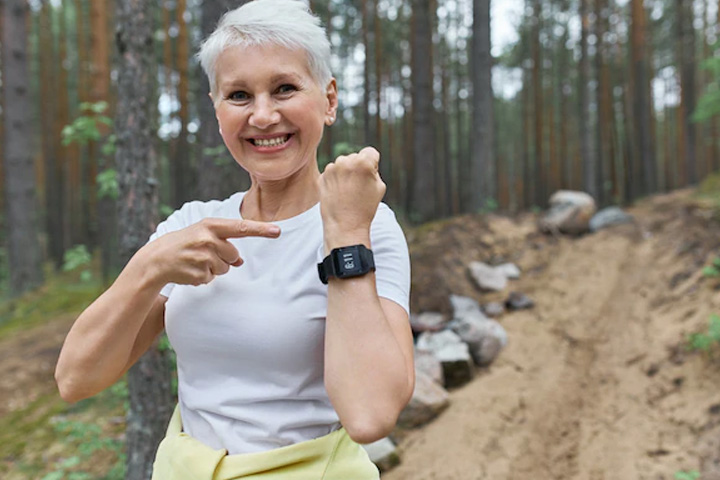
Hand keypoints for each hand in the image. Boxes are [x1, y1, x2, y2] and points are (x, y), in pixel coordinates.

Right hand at [137, 218, 280, 286]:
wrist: (156, 259)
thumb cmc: (184, 243)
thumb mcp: (203, 236)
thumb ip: (224, 243)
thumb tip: (240, 261)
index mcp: (211, 225)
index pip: (241, 228)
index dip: (261, 229)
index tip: (278, 231)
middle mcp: (208, 239)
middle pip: (234, 255)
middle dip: (224, 258)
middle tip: (203, 254)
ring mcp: (202, 257)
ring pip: (225, 269)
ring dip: (214, 268)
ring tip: (195, 261)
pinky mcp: (198, 273)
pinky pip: (212, 278)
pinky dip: (204, 277)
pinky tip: (190, 270)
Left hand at [319, 147, 385, 249]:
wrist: (345, 226)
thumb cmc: (366, 207)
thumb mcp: (380, 186)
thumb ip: (373, 169)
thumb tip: (363, 161)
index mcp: (363, 162)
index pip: (370, 152)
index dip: (373, 165)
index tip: (370, 178)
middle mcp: (345, 161)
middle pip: (355, 157)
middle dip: (357, 168)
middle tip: (358, 187)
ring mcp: (331, 169)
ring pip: (342, 164)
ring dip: (345, 173)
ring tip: (348, 192)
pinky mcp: (322, 176)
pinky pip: (332, 173)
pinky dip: (335, 180)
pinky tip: (339, 194)